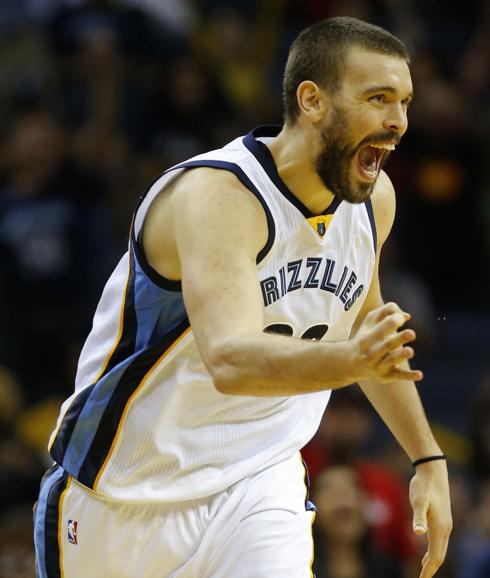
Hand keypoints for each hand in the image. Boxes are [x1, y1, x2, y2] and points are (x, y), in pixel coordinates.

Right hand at [350, 302, 422, 382]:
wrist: (350, 364)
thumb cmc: (365, 337)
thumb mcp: (369, 323)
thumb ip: (385, 312)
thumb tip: (406, 316)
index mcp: (366, 339)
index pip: (380, 329)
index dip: (392, 322)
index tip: (402, 318)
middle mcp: (371, 353)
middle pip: (386, 345)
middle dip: (399, 339)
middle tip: (411, 333)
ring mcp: (378, 365)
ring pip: (391, 360)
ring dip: (401, 356)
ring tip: (410, 351)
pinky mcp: (387, 376)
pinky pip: (398, 376)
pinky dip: (409, 376)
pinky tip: (420, 375)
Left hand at [409, 461, 452, 577]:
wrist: (433, 472)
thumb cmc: (423, 486)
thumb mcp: (418, 500)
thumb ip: (418, 517)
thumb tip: (418, 533)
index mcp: (439, 528)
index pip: (436, 555)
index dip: (429, 570)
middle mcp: (445, 529)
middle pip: (440, 555)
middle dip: (431, 569)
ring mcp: (445, 524)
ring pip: (440, 548)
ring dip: (433, 561)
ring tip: (424, 571)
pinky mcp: (442, 519)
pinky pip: (439, 540)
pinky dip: (434, 550)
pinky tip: (426, 552)